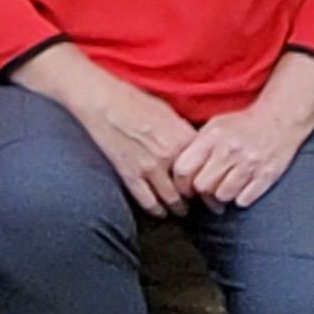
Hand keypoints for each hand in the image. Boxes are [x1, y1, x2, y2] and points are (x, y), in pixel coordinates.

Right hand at [16, 44, 200, 214]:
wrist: (103, 101)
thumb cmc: (135, 101)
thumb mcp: (169, 112)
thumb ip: (183, 134)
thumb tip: (196, 150)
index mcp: (183, 137)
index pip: (205, 169)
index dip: (209, 180)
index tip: (210, 186)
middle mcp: (170, 155)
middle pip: (191, 188)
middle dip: (196, 198)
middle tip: (200, 204)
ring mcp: (149, 167)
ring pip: (172, 200)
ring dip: (178, 208)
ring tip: (181, 210)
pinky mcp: (130, 175)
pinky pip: (148, 202)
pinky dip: (157, 211)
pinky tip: (160, 212)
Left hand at [166, 60, 313, 209]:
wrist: (280, 119)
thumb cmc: (243, 124)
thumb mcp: (215, 126)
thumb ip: (197, 146)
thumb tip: (177, 172)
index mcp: (212, 136)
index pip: (183, 168)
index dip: (180, 184)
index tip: (184, 189)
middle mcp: (229, 150)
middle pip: (202, 186)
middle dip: (201, 194)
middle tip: (204, 194)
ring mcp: (249, 164)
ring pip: (222, 196)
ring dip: (220, 198)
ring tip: (223, 191)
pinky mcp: (266, 176)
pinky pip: (243, 200)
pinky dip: (239, 199)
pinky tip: (240, 190)